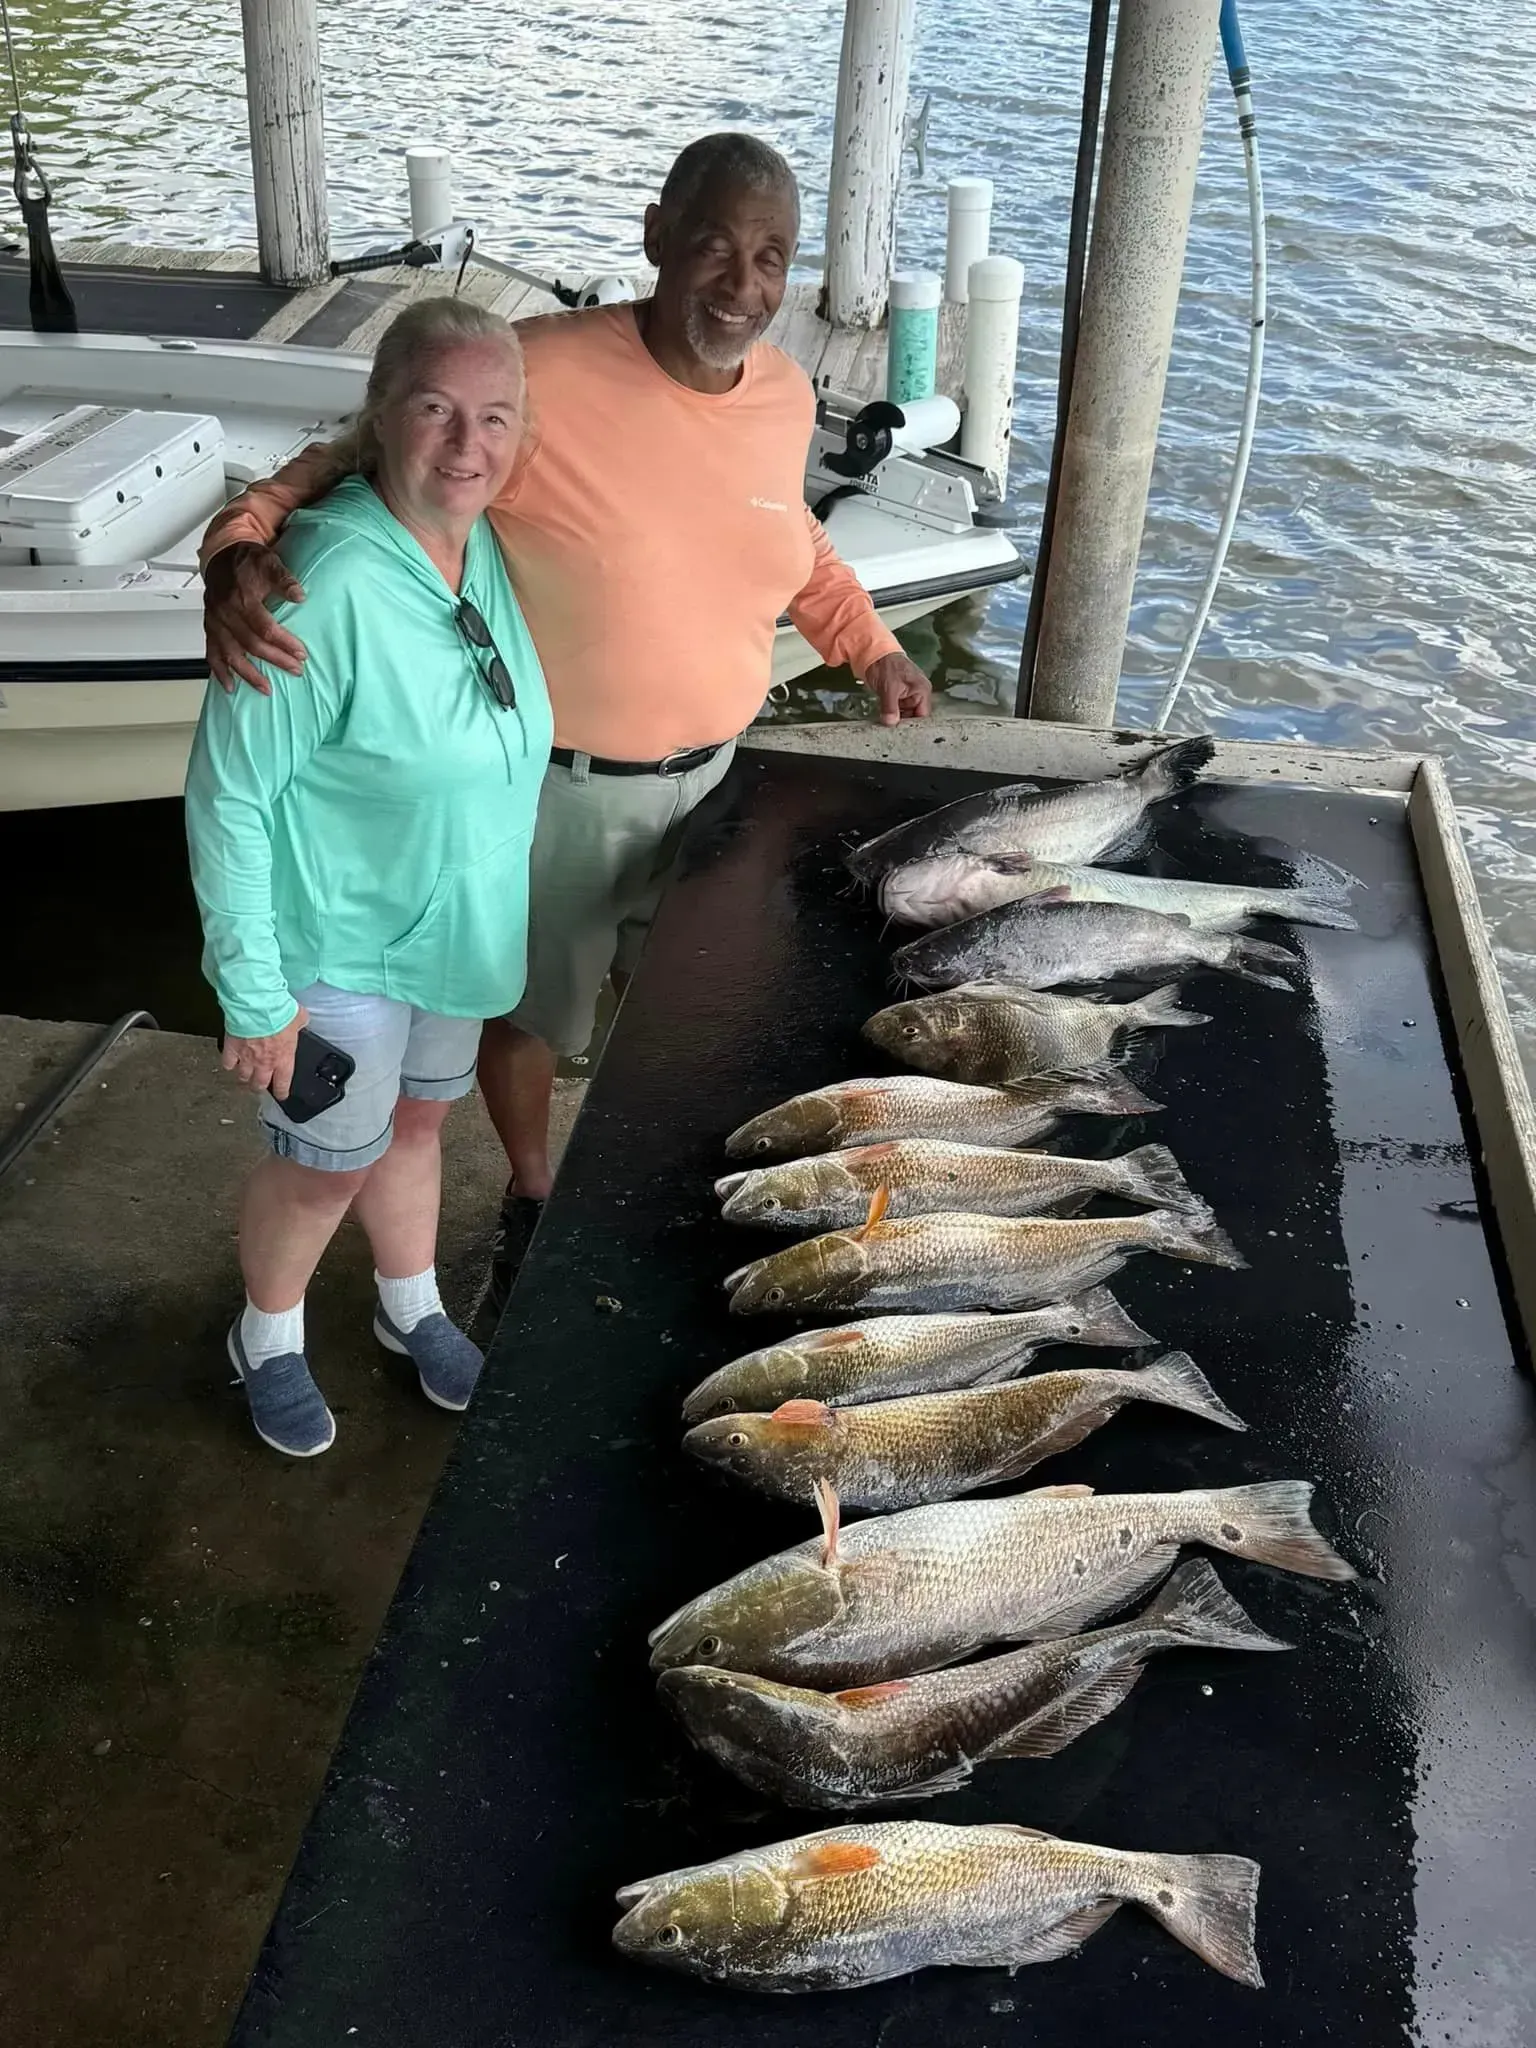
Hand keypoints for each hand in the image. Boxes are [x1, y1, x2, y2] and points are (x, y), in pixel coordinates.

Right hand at [205, 543, 308, 694]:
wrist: (222, 556)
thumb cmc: (247, 561)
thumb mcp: (269, 562)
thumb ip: (284, 579)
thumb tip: (299, 596)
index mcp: (241, 598)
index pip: (265, 627)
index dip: (284, 643)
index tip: (301, 654)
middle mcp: (225, 612)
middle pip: (251, 644)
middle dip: (275, 660)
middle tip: (295, 670)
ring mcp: (215, 621)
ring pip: (230, 654)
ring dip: (248, 674)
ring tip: (266, 689)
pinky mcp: (210, 627)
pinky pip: (211, 653)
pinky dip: (219, 672)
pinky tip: (229, 686)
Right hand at [222, 1006, 307, 1099]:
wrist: (256, 1006)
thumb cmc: (278, 1012)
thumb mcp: (298, 1017)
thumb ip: (300, 1022)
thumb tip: (301, 1019)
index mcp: (283, 1058)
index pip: (282, 1083)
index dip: (281, 1092)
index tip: (280, 1095)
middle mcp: (264, 1063)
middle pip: (259, 1085)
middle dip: (259, 1087)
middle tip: (259, 1086)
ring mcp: (246, 1058)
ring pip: (243, 1077)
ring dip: (244, 1077)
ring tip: (245, 1076)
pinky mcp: (231, 1049)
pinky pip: (227, 1064)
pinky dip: (229, 1064)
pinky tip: (230, 1063)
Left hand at [863, 651, 932, 725]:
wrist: (873, 654)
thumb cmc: (886, 665)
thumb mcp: (889, 688)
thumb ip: (890, 707)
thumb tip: (891, 723)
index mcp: (922, 690)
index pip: (923, 714)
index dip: (913, 724)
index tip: (901, 733)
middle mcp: (918, 694)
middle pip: (915, 716)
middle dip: (903, 723)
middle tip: (892, 731)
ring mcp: (908, 695)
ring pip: (905, 715)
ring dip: (896, 720)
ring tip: (887, 726)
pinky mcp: (898, 696)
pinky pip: (897, 710)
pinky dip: (891, 715)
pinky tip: (884, 719)